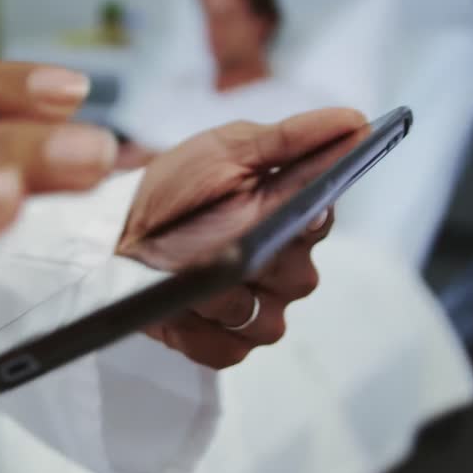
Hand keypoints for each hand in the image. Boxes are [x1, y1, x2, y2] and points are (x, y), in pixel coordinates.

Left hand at [118, 108, 367, 367]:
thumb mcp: (230, 148)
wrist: (116, 229)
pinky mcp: (224, 344)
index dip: (308, 217)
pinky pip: (230, 350)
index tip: (296, 210)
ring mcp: (255, 310)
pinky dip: (199, 331)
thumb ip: (294, 137)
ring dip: (223, 299)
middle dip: (260, 261)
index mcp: (290, 215)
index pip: (322, 220)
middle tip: (222, 241)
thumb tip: (356, 122)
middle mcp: (282, 267)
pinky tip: (177, 306)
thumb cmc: (176, 185)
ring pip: (267, 322)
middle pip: (301, 279)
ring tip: (187, 274)